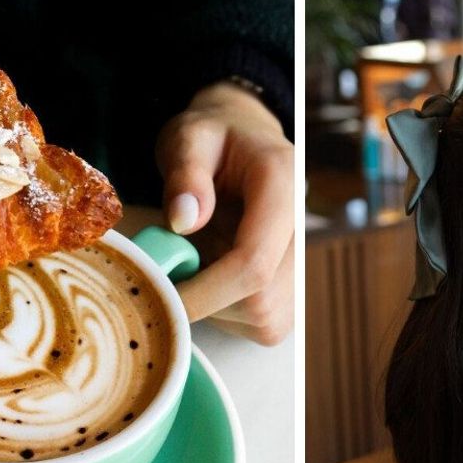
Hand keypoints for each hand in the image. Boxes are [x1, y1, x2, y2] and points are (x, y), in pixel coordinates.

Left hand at [155, 81, 292, 345]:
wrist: (245, 143)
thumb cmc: (214, 139)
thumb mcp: (189, 137)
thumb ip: (186, 172)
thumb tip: (184, 219)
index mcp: (283, 186)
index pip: (254, 262)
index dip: (205, 292)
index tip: (158, 295)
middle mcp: (303, 230)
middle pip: (261, 301)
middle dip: (207, 300)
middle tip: (171, 269)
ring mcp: (303, 264)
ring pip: (264, 320)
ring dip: (218, 307)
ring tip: (196, 263)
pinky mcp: (294, 290)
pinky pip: (264, 325)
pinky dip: (229, 312)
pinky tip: (214, 276)